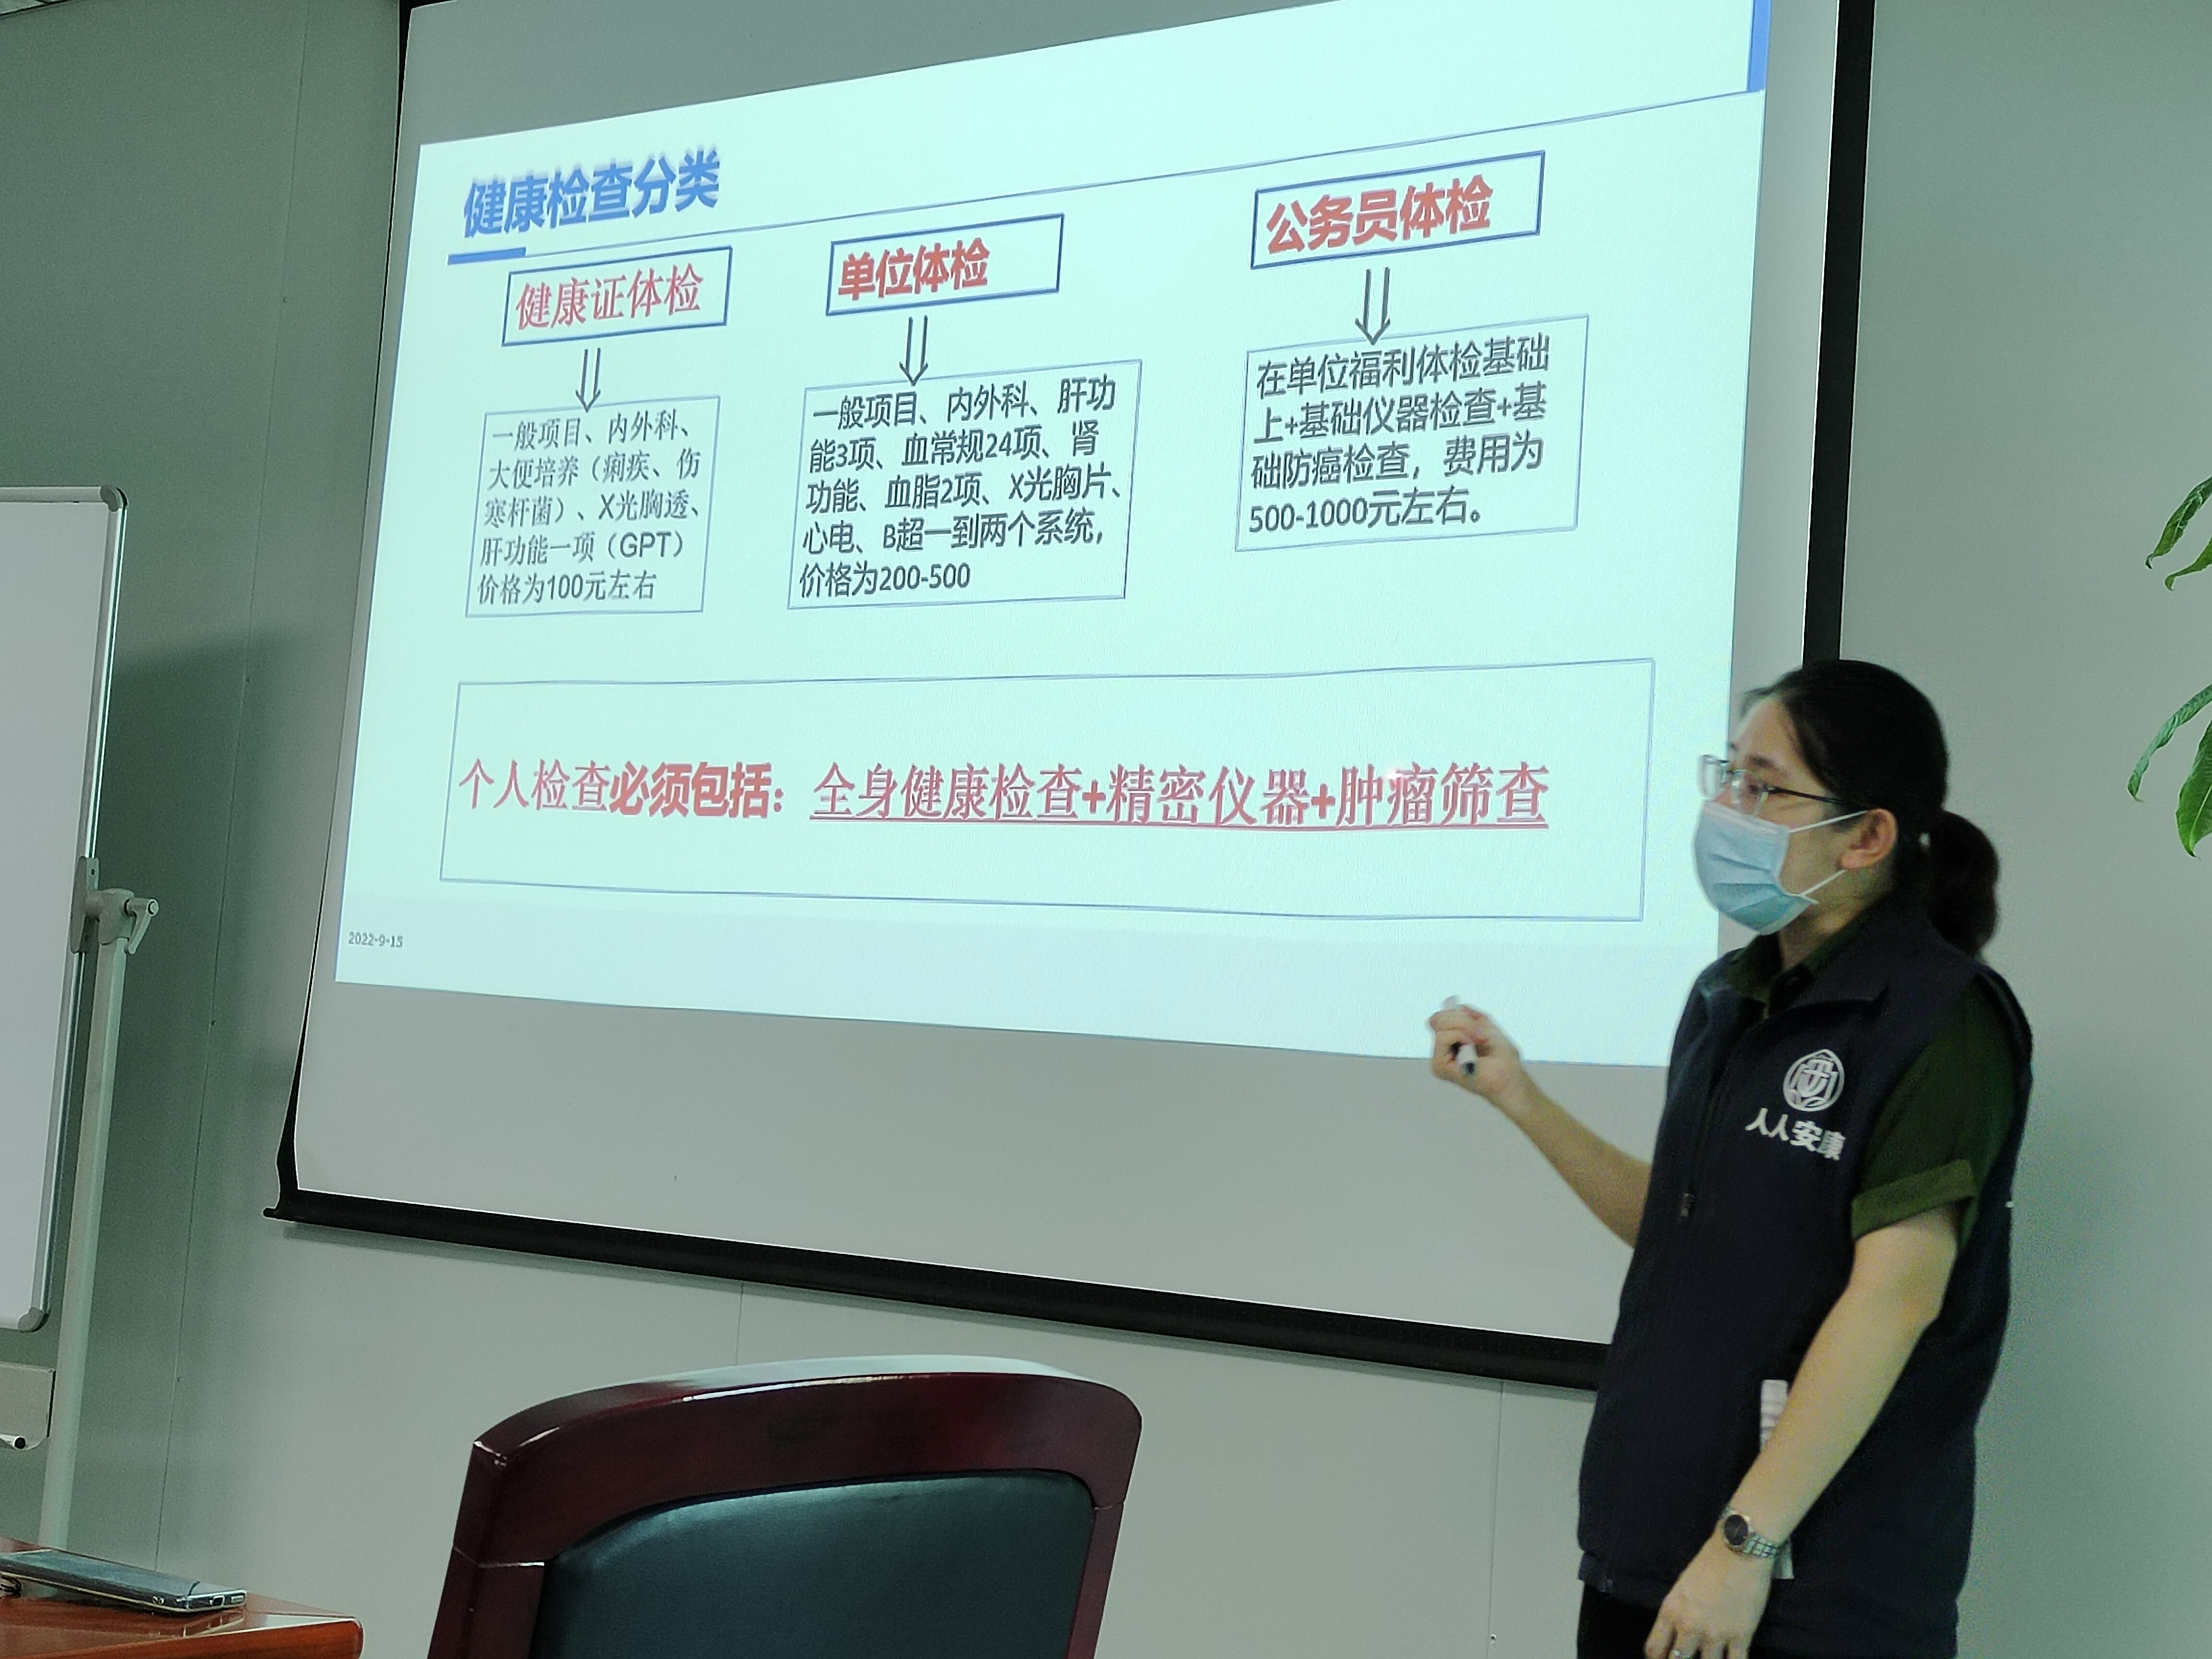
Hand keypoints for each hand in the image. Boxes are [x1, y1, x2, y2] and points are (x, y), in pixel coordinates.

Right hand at [1427, 1002, 1533, 1114]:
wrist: (1510, 1075)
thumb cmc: (1501, 1057)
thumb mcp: (1485, 1026)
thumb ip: (1468, 1015)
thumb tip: (1452, 1002)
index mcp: (1450, 1043)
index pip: (1441, 1017)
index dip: (1458, 1013)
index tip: (1478, 1023)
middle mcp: (1441, 1051)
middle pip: (1437, 1019)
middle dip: (1462, 1019)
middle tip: (1481, 1033)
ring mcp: (1438, 1060)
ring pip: (1440, 1025)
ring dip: (1465, 1027)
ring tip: (1480, 1040)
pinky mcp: (1439, 1066)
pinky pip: (1443, 1037)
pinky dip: (1462, 1036)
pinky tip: (1474, 1046)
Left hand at [1644, 1534, 1773, 1658]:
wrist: (1738, 1551)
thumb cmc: (1709, 1562)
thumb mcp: (1682, 1586)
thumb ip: (1678, 1612)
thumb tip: (1678, 1633)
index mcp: (1671, 1612)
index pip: (1654, 1649)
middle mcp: (1689, 1627)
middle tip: (1687, 1657)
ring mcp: (1715, 1635)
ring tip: (1711, 1657)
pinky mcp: (1740, 1637)